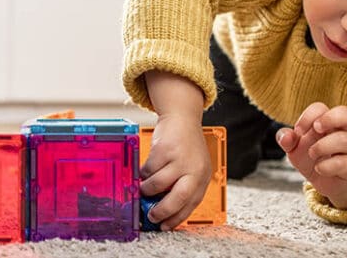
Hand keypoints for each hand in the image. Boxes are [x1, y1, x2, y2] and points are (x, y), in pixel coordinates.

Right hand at [140, 71, 211, 230]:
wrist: (182, 118)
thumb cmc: (186, 146)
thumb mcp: (192, 167)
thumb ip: (183, 186)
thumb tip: (163, 208)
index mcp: (203, 177)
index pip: (191, 204)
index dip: (176, 218)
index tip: (164, 226)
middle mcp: (194, 170)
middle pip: (177, 199)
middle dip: (161, 211)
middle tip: (150, 215)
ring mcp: (180, 159)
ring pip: (157, 185)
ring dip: (146, 190)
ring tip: (144, 188)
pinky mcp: (165, 150)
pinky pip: (148, 170)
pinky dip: (143, 173)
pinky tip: (144, 171)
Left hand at [276, 102, 346, 208]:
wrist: (327, 182)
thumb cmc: (312, 159)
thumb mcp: (294, 149)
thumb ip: (286, 139)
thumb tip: (286, 136)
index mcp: (325, 124)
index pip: (321, 108)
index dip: (308, 116)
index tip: (298, 131)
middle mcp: (339, 133)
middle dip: (330, 118)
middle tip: (316, 129)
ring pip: (344, 139)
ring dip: (322, 146)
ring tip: (312, 154)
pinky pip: (343, 163)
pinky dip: (327, 166)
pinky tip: (319, 169)